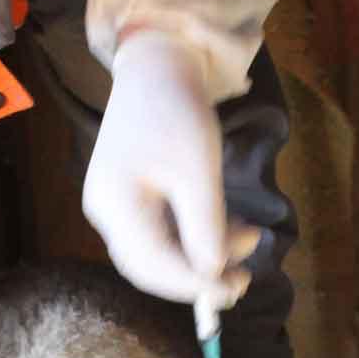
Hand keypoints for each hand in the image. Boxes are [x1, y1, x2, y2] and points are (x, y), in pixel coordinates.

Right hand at [84, 29, 257, 305]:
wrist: (157, 66)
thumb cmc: (176, 111)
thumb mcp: (198, 170)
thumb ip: (205, 227)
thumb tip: (213, 276)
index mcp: (116, 204)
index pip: (152, 265)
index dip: (193, 285)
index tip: (233, 291)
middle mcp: (107, 212)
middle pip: (151, 267)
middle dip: (199, 277)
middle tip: (245, 280)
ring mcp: (116, 206)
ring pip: (160, 252)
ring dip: (205, 254)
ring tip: (252, 239)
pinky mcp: (131, 198)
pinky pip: (163, 232)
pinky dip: (197, 236)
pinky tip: (232, 228)